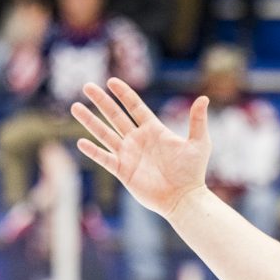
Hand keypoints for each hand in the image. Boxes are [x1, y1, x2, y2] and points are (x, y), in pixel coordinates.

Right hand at [72, 79, 211, 216]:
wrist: (183, 198)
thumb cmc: (193, 172)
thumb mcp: (199, 143)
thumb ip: (197, 121)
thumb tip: (204, 98)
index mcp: (154, 130)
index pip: (135, 107)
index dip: (123, 94)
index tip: (111, 81)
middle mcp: (138, 140)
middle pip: (115, 116)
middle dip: (101, 101)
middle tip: (87, 86)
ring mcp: (129, 155)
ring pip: (105, 134)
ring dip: (90, 121)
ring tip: (75, 107)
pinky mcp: (123, 171)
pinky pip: (105, 158)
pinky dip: (93, 151)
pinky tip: (81, 142)